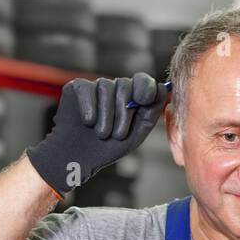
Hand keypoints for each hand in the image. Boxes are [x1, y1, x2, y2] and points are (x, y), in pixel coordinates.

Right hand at [27, 74, 167, 196]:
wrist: (79, 158)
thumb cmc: (108, 148)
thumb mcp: (134, 135)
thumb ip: (150, 113)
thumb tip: (162, 88)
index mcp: (130, 98)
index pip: (142, 81)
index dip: (144, 87)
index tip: (143, 99)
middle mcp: (114, 89)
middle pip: (124, 85)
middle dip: (123, 112)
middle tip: (117, 134)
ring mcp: (95, 86)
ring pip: (105, 87)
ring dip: (106, 116)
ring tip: (102, 134)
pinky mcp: (77, 87)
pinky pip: (87, 89)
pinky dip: (89, 107)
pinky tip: (88, 122)